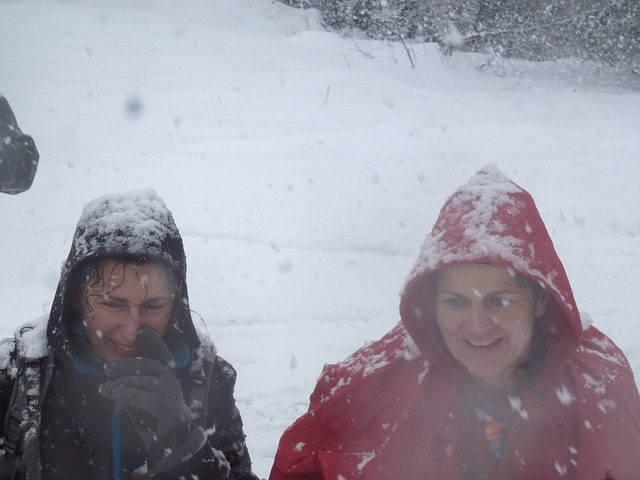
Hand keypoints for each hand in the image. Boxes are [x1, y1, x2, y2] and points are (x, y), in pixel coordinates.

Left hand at [99, 332, 205, 474]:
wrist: (169, 445)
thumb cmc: (151, 421)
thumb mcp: (139, 399)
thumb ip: (130, 387)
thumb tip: (112, 378)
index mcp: (167, 376)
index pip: (161, 354)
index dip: (153, 342)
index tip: (142, 330)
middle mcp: (172, 381)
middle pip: (148, 366)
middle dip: (126, 366)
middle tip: (106, 370)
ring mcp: (173, 394)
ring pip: (145, 381)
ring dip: (122, 383)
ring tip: (105, 388)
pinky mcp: (170, 409)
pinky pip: (147, 398)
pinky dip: (129, 395)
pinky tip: (116, 394)